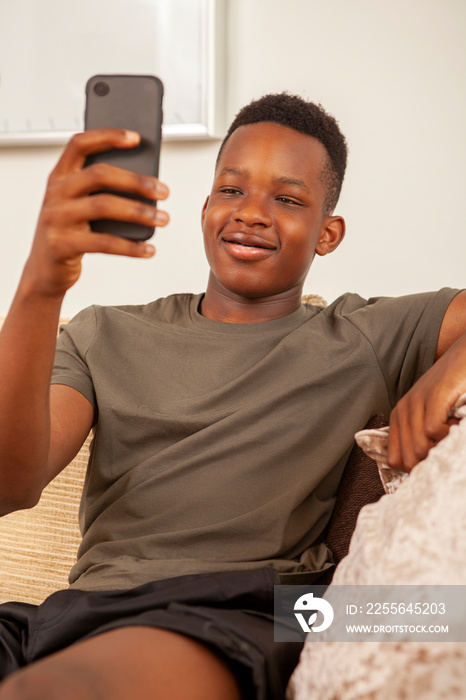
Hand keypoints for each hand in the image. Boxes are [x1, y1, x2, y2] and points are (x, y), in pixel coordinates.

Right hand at [23, 128, 169, 298]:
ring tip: (162, 218)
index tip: (136, 138)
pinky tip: (148, 248)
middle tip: (163, 191)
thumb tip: (145, 183)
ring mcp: (56, 219)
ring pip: (104, 206)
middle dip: (136, 181)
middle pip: (99, 175)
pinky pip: (104, 243)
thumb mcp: (77, 204)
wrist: (44, 269)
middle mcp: (56, 193)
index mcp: (60, 177)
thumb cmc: (69, 232)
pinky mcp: (62, 245)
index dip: (107, 137)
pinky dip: (131, 247)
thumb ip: (100, 190)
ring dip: (139, 212)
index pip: (80, 145)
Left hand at [387, 333, 465, 469]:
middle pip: (408, 459)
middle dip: (429, 463)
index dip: (418, 467)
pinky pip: (432, 430)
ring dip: (441, 448)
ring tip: (452, 432)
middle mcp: (402, 410)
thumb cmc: (454, 388)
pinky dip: (448, 434)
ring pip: (419, 448)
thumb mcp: (432, 413)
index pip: (396, 460)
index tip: (436, 457)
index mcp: (399, 417)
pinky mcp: (434, 394)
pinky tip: (456, 423)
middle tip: (445, 447)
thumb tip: (421, 464)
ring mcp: (416, 401)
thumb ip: (422, 435)